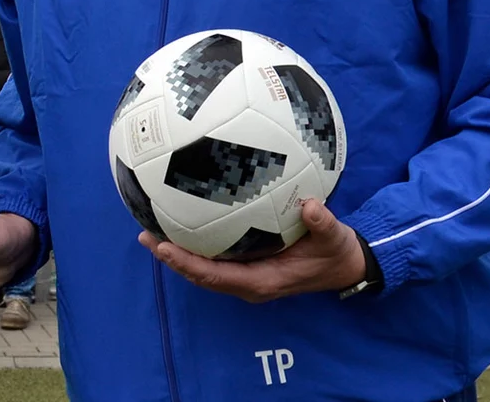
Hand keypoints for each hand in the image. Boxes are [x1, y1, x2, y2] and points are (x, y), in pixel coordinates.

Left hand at [142, 198, 365, 302]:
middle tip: (145, 236)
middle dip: (172, 258)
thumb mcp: (334, 238)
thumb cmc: (335, 252)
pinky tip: (178, 223)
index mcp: (262, 282)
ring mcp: (245, 276)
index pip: (216, 277)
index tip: (164, 248)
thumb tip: (312, 207)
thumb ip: (323, 224)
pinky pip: (213, 258)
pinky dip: (193, 246)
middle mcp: (248, 282)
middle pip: (201, 275)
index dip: (189, 265)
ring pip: (203, 268)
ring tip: (149, 232)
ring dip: (177, 254)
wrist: (344, 265)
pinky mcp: (246, 265)